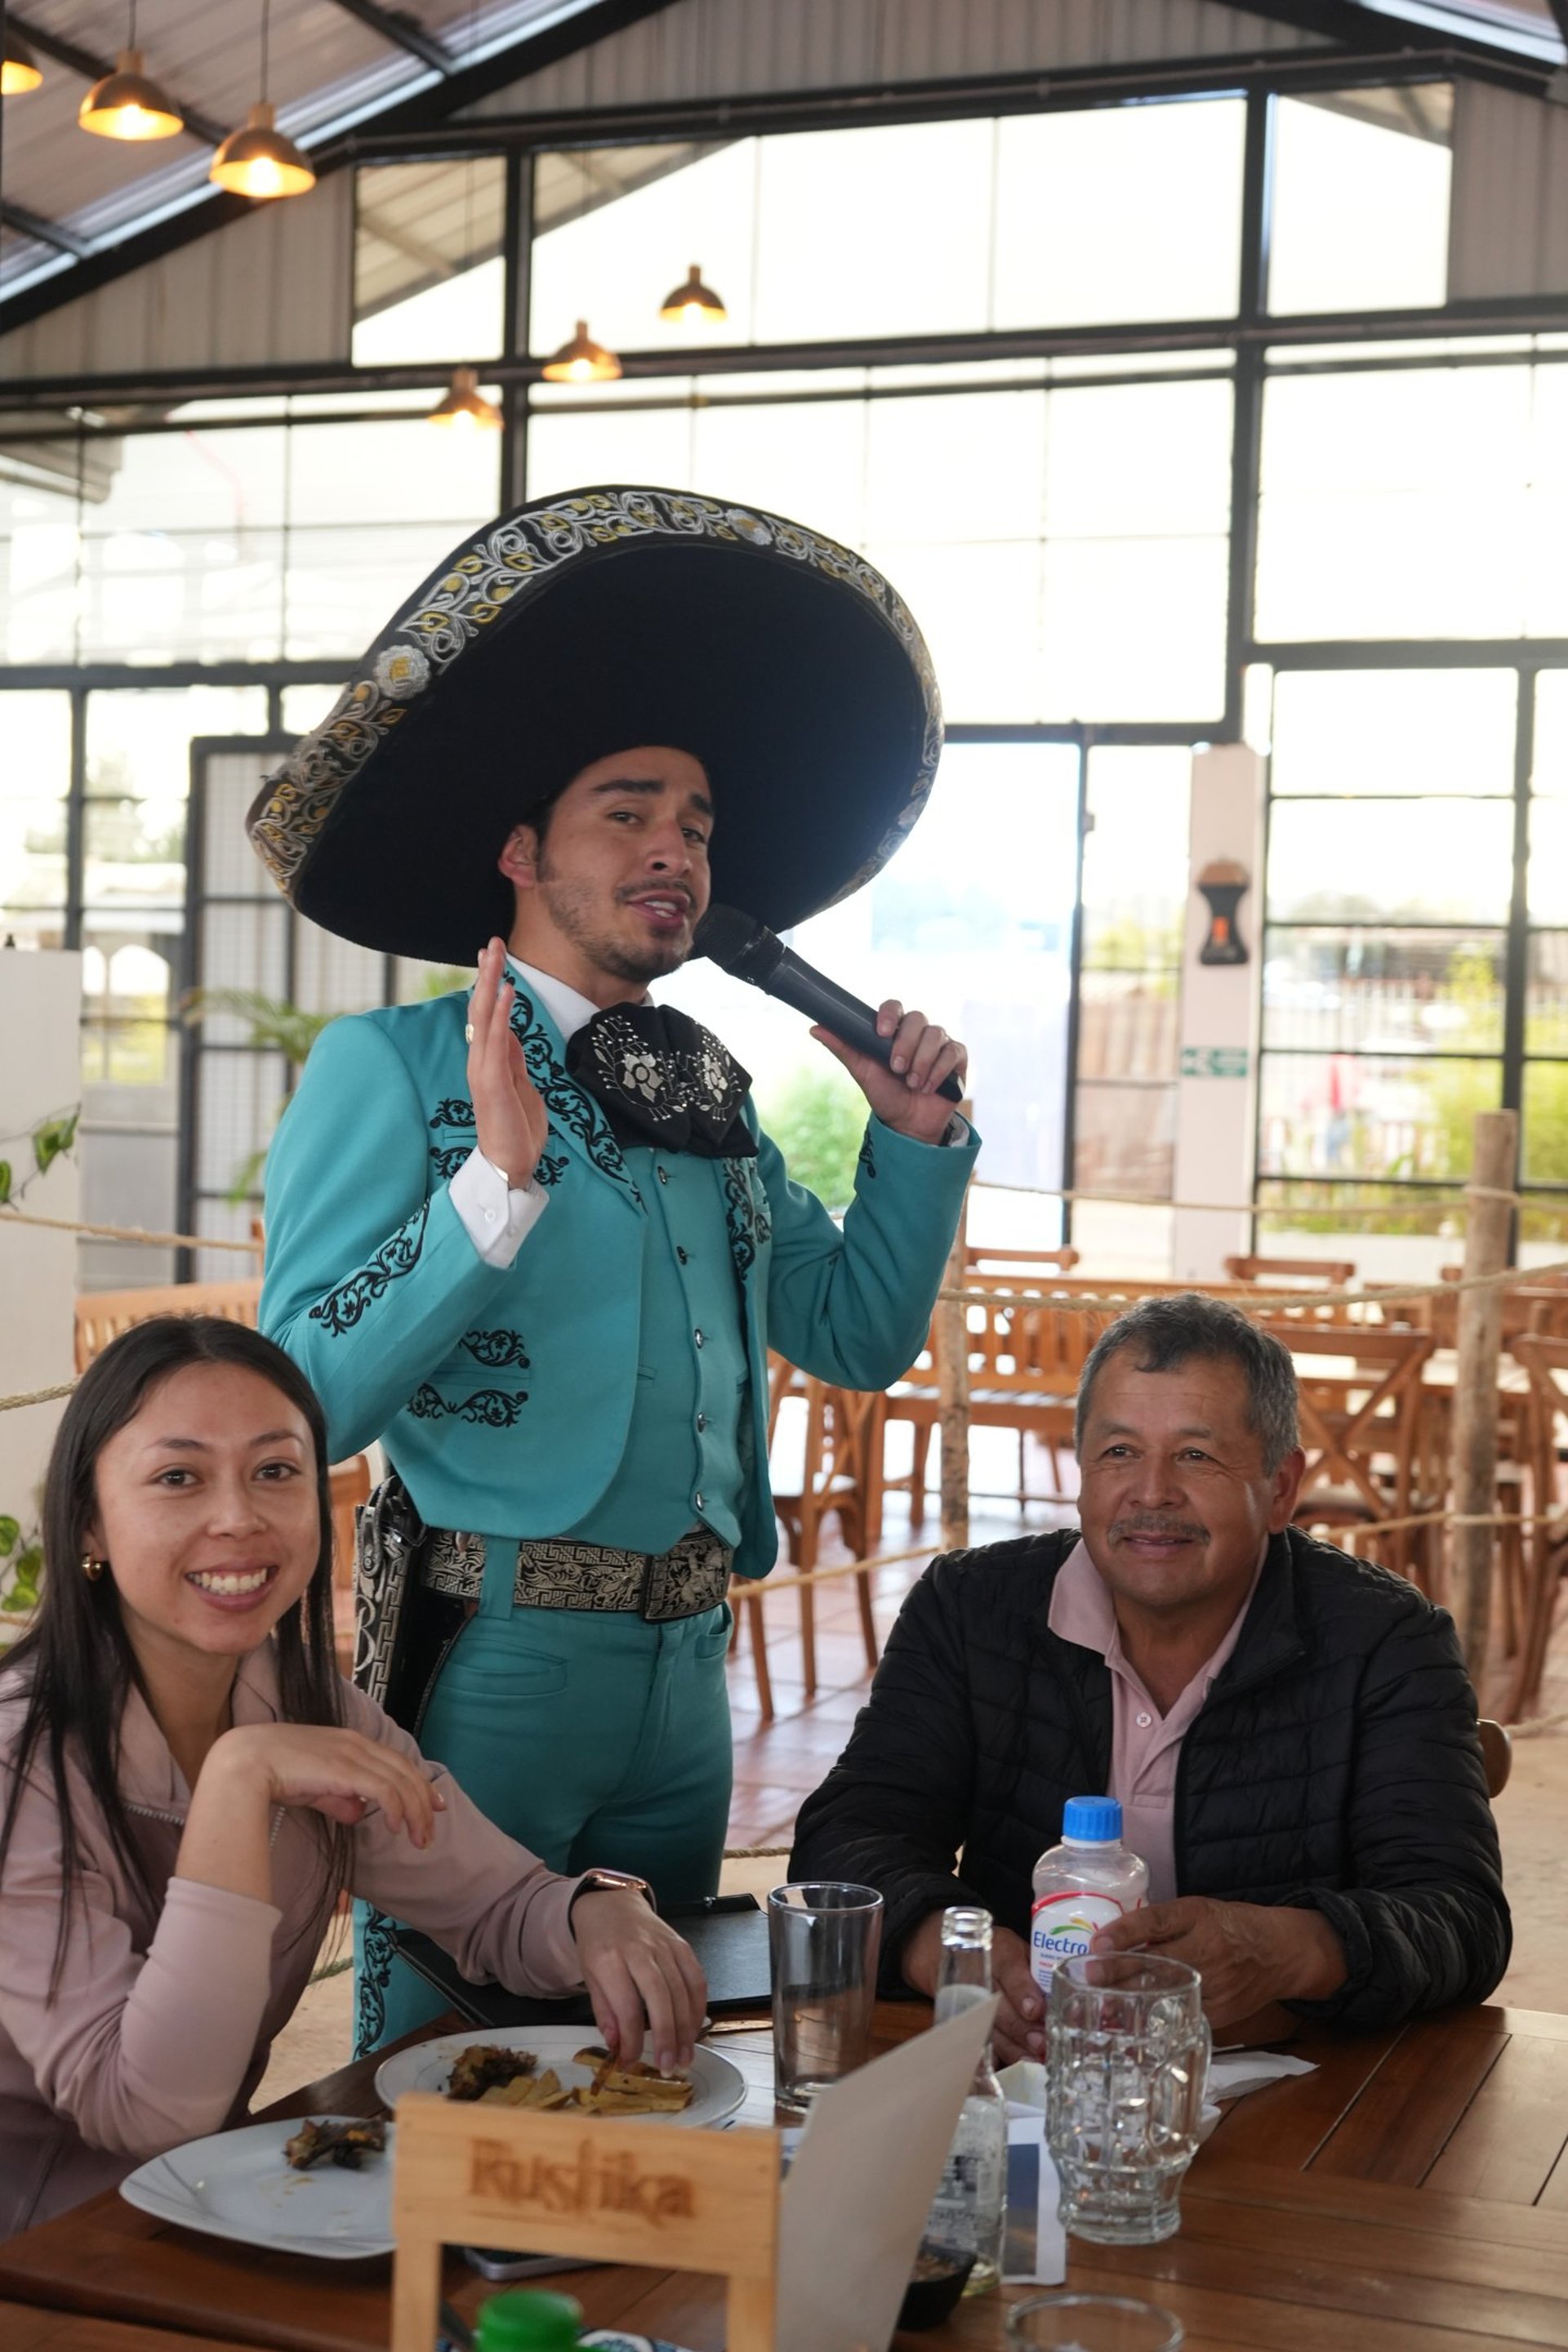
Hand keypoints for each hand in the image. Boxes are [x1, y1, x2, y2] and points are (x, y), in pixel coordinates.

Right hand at [204, 1723, 446, 1846]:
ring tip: (420, 1840)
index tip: (434, 1804)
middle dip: (424, 1801)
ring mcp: (352, 1753)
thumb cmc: (272, 1773)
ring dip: (415, 1812)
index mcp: (350, 1741)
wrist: (244, 1761)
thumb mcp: (313, 1787)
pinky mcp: (345, 1769)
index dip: (419, 1782)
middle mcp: (356, 1743)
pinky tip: (398, 1828)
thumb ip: (337, 1798)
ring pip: (399, 1781)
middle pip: (405, 1770)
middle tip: (433, 1828)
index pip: (396, 1761)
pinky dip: (397, 1808)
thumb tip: (358, 1813)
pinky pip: (384, 1789)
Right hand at [468, 937, 549, 1184]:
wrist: (511, 1166)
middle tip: (492, 941)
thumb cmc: (517, 1130)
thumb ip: (512, 1058)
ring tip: (494, 954)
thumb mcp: (521, 1085)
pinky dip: (500, 1014)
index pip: (486, 1014)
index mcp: (489, 1060)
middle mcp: (481, 1060)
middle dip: (488, 974)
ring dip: (491, 983)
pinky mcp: (491, 1083)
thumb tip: (509, 1031)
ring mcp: (484, 1070)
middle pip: (481, 1008)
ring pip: (484, 1017)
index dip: (490, 984)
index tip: (493, 956)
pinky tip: (507, 992)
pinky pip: (495, 1042)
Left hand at [569, 1891, 707, 2075]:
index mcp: (610, 1960)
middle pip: (660, 1999)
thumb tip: (618, 2047)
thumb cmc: (598, 1944)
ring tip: (685, 2057)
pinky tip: (695, 2028)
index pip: (627, 2007)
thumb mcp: (590, 1977)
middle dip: (667, 2038)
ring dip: (687, 2029)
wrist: (611, 1904)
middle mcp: (640, 1951)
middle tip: (669, 2067)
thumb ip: (605, 2012)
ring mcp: (665, 1946)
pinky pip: (696, 1978)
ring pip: (682, 1991)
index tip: (631, 2062)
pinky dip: (699, 2006)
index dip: (632, 2040)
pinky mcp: (682, 1944)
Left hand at [811, 1000, 966, 1145]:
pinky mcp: (957, 1058)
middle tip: (896, 1068)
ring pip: (936, 1035)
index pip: (895, 1007)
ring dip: (922, 1061)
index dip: (889, 1014)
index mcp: (895, 1030)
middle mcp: (919, 1032)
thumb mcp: (862, 1072)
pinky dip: (939, 1070)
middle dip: (906, 1044)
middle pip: (918, 1019)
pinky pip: (954, 1052)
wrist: (908, 1123)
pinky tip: (928, 1087)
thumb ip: (843, 1048)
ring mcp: (940, 1043)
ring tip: (912, 1084)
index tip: (880, 1032)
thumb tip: (815, 1027)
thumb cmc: (885, 1094)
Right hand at [901, 1914, 1043, 2065]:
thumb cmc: (998, 1952)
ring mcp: (966, 1999)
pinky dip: (996, 2057)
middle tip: (1041, 2043)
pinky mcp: (961, 2019)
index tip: (1035, 2010)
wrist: (944, 1950)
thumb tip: (1068, 1994)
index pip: (1009, 1970)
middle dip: (1020, 2027)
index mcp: (998, 1951)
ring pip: (988, 2027)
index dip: (1022, 1991)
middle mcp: (979, 1975)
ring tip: (1034, 2060)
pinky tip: (1012, 2067)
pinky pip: (979, 2041)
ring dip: (1012, 2046)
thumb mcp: (1018, 1948)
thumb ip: (1039, 1969)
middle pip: (998, 2005)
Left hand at [1090, 1898, 1346, 2032]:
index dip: (1124, 1933)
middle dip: (1119, 1973)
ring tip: (1098, 2009)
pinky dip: (1156, 2023)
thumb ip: (1161, 1926)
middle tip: (1087, 1978)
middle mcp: (1205, 1948)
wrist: (1278, 1952)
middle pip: (1156, 1962)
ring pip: (1167, 1995)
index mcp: (1197, 1916)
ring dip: (1131, 2003)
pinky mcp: (1220, 2012)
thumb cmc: (1228, 1926)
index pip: (1155, 1922)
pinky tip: (1130, 2030)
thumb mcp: (1196, 1911)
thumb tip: (1111, 1941)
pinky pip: (1182, 2016)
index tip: (1096, 1943)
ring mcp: (1214, 1984)